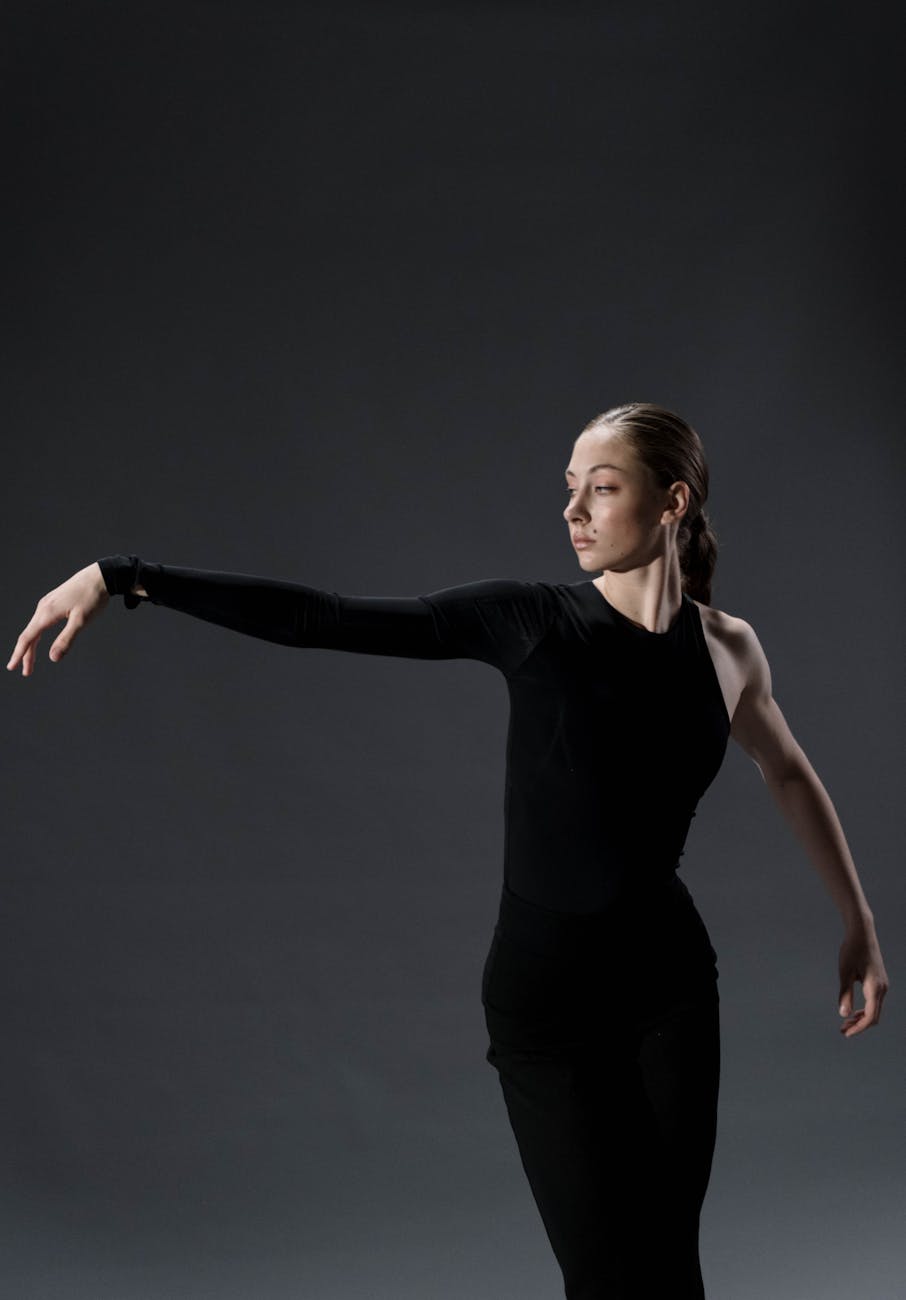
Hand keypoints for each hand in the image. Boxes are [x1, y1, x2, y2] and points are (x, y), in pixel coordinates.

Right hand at [6, 562, 109, 676]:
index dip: (19, 654)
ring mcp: (47, 603)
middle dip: (26, 654)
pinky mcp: (53, 602)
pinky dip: (37, 635)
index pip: (28, 638)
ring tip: (31, 662)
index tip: (12, 667)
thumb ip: (66, 640)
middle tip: (26, 672)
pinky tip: (39, 640)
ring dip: (31, 646)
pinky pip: (40, 621)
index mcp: (47, 613)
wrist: (100, 576)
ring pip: (34, 628)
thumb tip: (52, 658)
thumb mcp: (81, 621)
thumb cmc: (92, 598)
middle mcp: (43, 607)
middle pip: (29, 635)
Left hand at [838, 922, 888, 1037]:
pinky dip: (864, 1009)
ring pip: (875, 1009)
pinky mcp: (880, 982)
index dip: (858, 1028)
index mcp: (875, 988)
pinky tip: (853, 1010)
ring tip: (845, 1023)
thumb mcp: (845, 973)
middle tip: (842, 1030)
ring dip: (861, 1018)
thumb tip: (843, 1015)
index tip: (845, 1033)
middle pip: (874, 1016)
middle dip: (859, 1025)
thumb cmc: (851, 951)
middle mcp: (882, 989)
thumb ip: (845, 994)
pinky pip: (874, 1002)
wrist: (862, 933)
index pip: (870, 1017)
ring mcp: (883, 985)